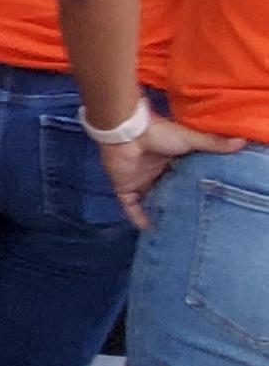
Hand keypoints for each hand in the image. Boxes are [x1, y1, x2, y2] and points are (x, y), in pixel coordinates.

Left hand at [97, 112, 244, 229]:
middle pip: (167, 193)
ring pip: (151, 202)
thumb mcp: (190, 139)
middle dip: (177, 205)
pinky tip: (150, 231)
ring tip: (174, 231)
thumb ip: (212, 144)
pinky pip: (131, 208)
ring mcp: (139, 181)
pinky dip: (138, 219)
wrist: (129, 133)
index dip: (192, 190)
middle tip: (193, 222)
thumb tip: (242, 142)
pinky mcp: (125, 188)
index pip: (183, 179)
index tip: (207, 203)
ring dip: (159, 214)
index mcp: (170, 161)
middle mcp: (155, 172)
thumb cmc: (159, 133)